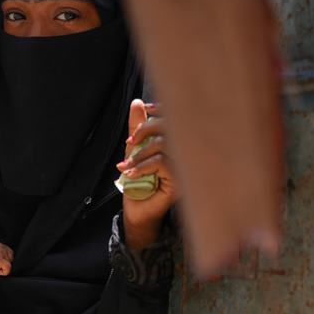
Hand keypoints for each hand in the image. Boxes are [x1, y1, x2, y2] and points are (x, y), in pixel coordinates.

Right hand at [0, 242, 13, 275]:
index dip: (7, 260)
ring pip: (10, 263)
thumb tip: (3, 262)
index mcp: (0, 246)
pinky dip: (5, 272)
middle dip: (7, 264)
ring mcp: (1, 253)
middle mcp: (2, 248)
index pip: (10, 253)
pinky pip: (8, 267)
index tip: (1, 264)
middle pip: (11, 258)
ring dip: (5, 268)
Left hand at [117, 99, 177, 248]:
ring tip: (127, 166)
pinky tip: (131, 174)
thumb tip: (137, 102)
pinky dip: (142, 166)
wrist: (137, 211)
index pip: (177, 119)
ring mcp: (186, 168)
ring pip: (163, 145)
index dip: (163, 109)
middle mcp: (187, 155)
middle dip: (146, 129)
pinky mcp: (180, 181)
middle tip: (130, 143)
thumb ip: (138, 129)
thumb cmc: (139, 182)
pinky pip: (161, 163)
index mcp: (180, 145)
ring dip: (140, 153)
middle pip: (171, 127)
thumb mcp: (136, 151)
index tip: (146, 108)